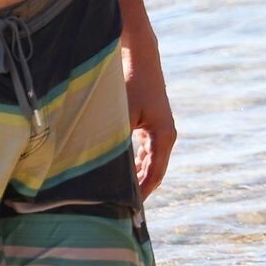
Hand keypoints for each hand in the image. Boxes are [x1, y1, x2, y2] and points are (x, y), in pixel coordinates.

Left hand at [122, 34, 175, 198]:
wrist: (138, 55)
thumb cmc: (130, 82)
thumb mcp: (120, 113)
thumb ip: (114, 140)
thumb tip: (101, 166)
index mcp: (164, 136)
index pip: (154, 175)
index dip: (141, 194)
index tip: (126, 209)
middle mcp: (164, 136)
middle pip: (152, 172)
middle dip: (136, 189)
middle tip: (117, 207)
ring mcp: (158, 131)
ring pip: (147, 164)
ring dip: (133, 178)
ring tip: (115, 195)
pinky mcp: (148, 125)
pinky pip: (142, 153)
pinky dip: (131, 164)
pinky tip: (116, 173)